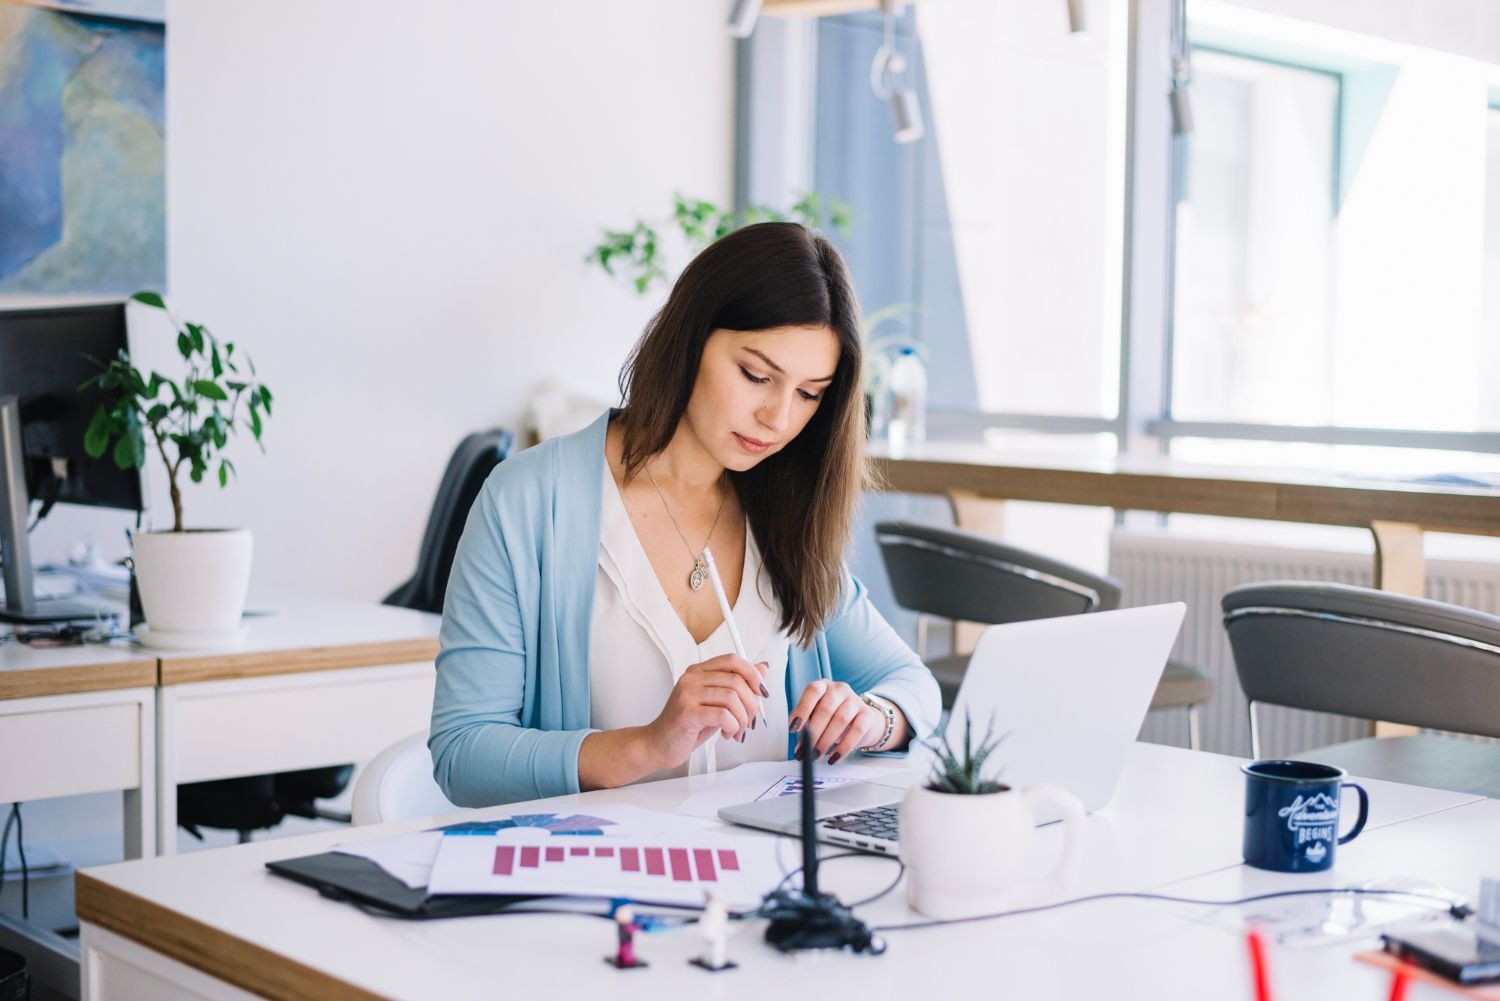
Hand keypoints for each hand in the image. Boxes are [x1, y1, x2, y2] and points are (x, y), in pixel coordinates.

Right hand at [643, 654, 767, 769]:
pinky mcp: (687, 712)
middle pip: (736, 680)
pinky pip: (723, 715)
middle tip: (749, 721)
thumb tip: (762, 669)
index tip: (761, 692)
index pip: (732, 660)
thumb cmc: (687, 725)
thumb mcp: (716, 703)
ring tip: (737, 730)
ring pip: (732, 698)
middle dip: (751, 704)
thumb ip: (736, 686)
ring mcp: (687, 694)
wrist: (659, 744)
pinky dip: (732, 726)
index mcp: (699, 671)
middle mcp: (692, 678)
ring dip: (742, 719)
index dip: (753, 674)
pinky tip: (727, 733)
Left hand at [789, 680, 882, 765]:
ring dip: (826, 740)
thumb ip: (804, 721)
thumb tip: (795, 732)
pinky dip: (843, 747)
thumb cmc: (832, 717)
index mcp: (823, 686)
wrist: (860, 720)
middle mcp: (839, 689)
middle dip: (813, 732)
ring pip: (841, 719)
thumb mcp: (815, 715)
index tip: (794, 728)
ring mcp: (855, 700)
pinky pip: (856, 731)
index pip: (813, 691)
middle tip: (805, 749)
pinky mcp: (867, 715)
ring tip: (817, 754)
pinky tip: (834, 757)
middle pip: (826, 708)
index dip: (802, 709)